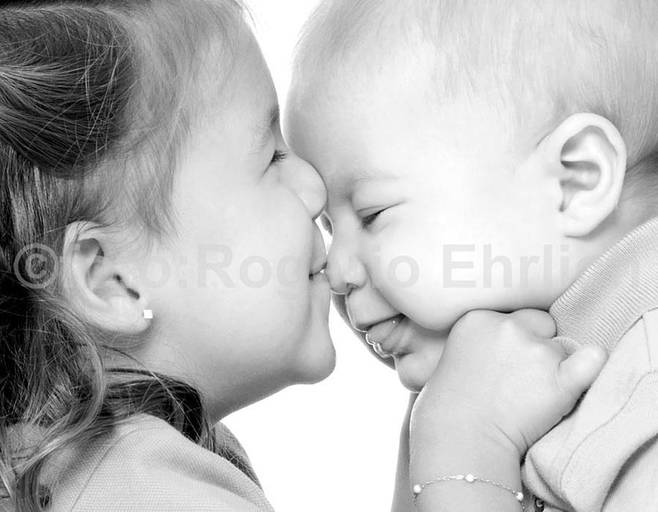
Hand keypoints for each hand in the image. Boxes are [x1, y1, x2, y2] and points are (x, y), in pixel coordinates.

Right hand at [411, 309, 607, 458]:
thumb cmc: (448, 406)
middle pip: (542, 325)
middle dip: (538, 345)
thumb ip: (483, 338)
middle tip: (521, 379)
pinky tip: (578, 380)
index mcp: (479, 318)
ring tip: (530, 398)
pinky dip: (591, 367)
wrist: (458, 440)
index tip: (504, 364)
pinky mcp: (560, 379)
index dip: (515, 340)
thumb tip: (512, 344)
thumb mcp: (454, 353)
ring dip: (554, 369)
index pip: (515, 317)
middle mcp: (508, 327)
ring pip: (562, 349)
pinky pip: (593, 360)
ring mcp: (536, 351)